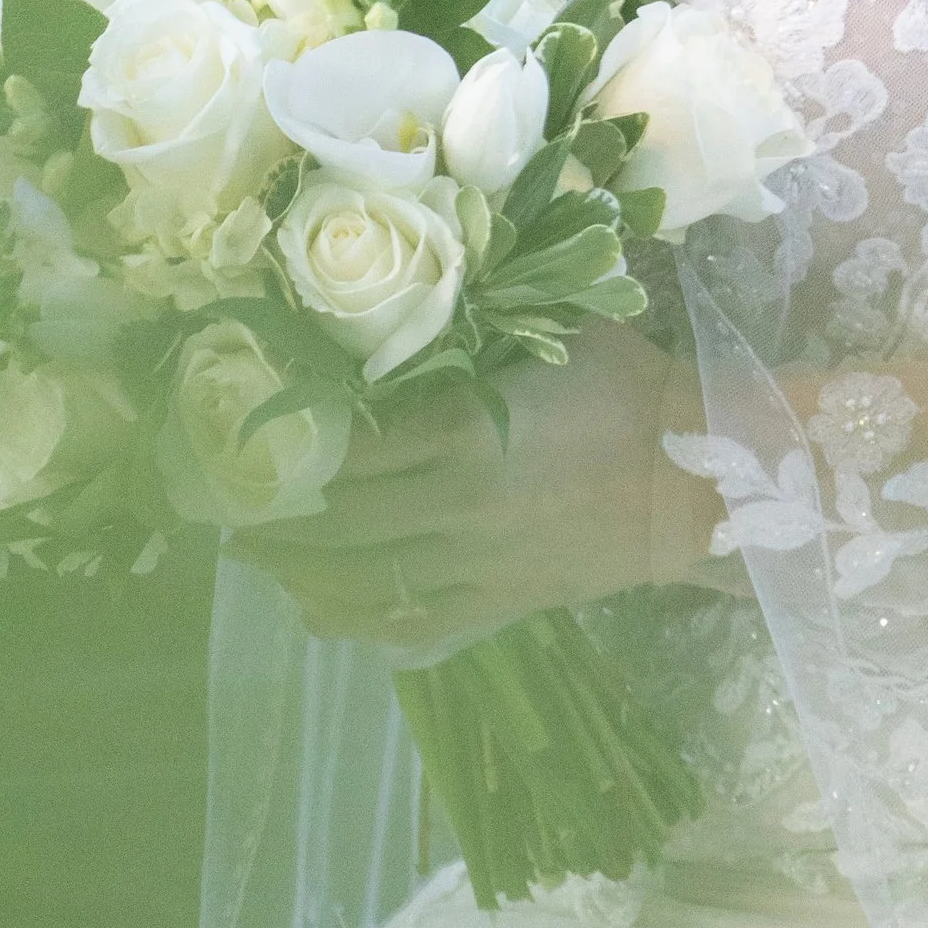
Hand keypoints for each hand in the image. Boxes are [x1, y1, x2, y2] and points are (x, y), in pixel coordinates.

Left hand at [248, 325, 695, 659]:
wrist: (704, 479)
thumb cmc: (627, 384)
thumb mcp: (553, 329)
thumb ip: (476, 322)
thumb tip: (397, 304)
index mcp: (465, 432)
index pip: (344, 448)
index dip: (282, 445)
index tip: (234, 430)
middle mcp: (454, 507)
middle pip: (332, 521)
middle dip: (268, 512)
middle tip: (223, 491)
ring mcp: (473, 564)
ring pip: (354, 582)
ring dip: (292, 569)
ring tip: (253, 547)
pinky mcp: (495, 603)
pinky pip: (402, 622)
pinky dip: (346, 616)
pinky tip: (314, 602)